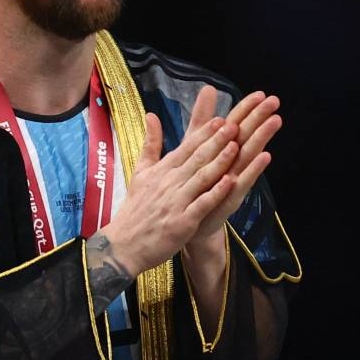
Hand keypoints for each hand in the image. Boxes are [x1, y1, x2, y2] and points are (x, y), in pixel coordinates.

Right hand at [99, 107, 240, 275]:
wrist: (124, 245)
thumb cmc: (136, 208)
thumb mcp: (140, 171)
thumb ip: (150, 143)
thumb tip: (151, 114)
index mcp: (162, 170)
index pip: (186, 147)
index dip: (204, 133)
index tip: (221, 119)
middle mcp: (170, 182)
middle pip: (197, 158)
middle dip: (216, 140)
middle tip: (234, 124)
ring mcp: (177, 202)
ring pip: (201, 177)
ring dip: (219, 161)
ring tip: (235, 146)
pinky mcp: (182, 222)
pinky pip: (202, 204)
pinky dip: (216, 192)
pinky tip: (230, 181)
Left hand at [185, 86, 281, 241]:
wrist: (189, 220)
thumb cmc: (194, 179)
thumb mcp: (193, 144)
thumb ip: (202, 118)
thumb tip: (208, 88)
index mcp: (221, 147)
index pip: (236, 122)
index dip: (247, 108)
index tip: (262, 93)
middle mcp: (231, 161)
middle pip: (246, 134)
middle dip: (260, 117)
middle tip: (275, 101)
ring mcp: (233, 178)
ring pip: (249, 154)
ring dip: (262, 138)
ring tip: (275, 121)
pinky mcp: (231, 197)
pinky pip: (244, 181)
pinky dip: (254, 168)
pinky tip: (266, 156)